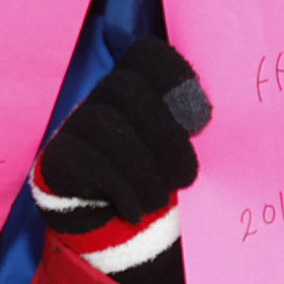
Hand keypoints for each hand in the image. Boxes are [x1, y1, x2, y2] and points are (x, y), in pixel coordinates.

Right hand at [33, 38, 210, 283]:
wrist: (117, 227)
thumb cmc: (160, 180)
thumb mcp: (183, 151)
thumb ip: (196, 128)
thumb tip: (227, 117)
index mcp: (138, 85)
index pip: (147, 55)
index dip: (174, 77)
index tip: (201, 120)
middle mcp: (102, 96)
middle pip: (125, 89)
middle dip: (164, 137)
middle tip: (187, 178)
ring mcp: (75, 124)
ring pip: (104, 125)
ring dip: (142, 170)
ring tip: (159, 201)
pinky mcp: (56, 157)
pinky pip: (86, 160)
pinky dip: (119, 189)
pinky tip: (133, 210)